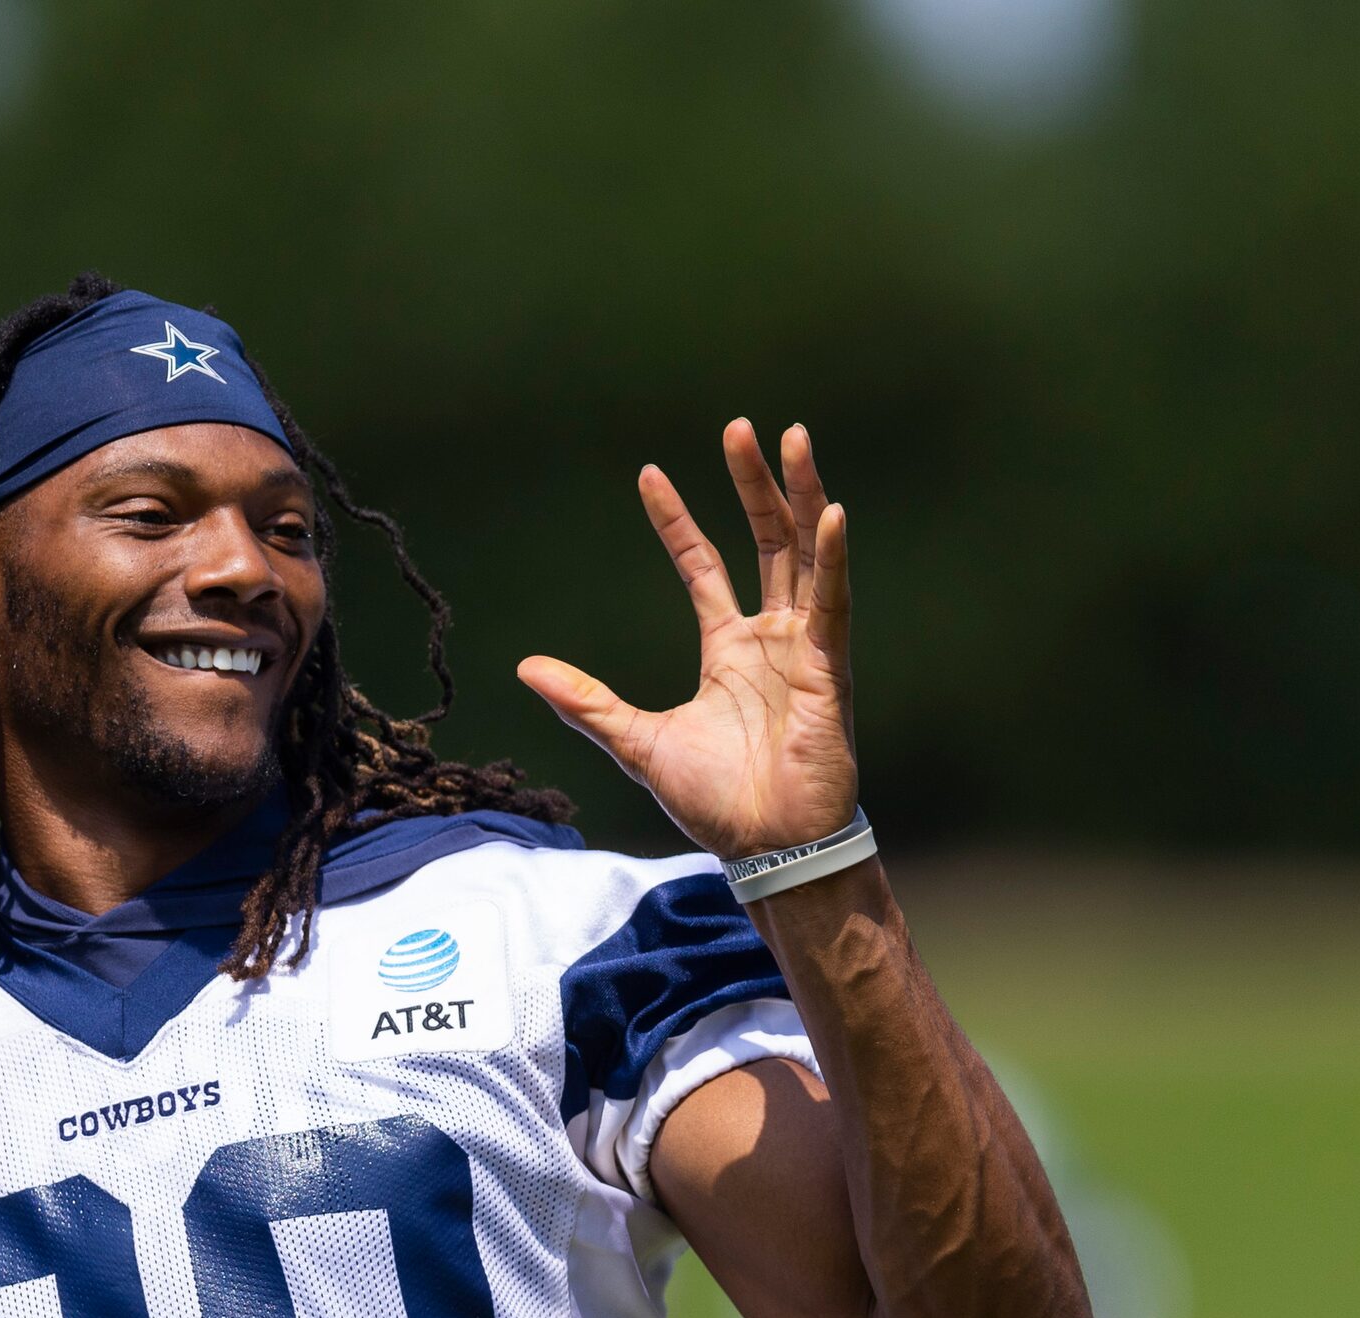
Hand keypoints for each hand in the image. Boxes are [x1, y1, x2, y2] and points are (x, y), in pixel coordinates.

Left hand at [519, 420, 857, 858]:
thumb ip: (586, 701)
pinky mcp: (830, 667)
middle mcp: (770, 636)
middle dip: (753, 484)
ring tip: (791, 438)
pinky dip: (834, 557)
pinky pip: (834, 601)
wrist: (765, 848)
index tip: (649, 474)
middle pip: (765, 540)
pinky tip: (832, 512)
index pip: (701, 565)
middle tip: (742, 426)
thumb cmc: (716, 802)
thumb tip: (525, 666)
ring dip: (801, 495)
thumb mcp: (635, 742)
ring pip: (805, 552)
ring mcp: (804, 647)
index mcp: (728, 650)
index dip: (677, 520)